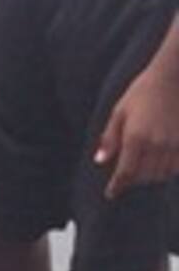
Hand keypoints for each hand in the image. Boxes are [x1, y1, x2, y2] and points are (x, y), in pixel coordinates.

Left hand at [95, 65, 178, 199]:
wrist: (174, 76)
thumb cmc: (142, 92)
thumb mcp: (119, 112)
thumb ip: (109, 139)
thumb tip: (100, 161)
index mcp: (135, 138)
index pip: (125, 172)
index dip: (117, 186)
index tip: (111, 194)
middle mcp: (156, 144)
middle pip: (143, 176)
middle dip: (133, 180)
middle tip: (126, 178)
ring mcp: (173, 142)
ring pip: (161, 174)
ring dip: (150, 177)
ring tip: (142, 172)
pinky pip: (176, 166)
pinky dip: (167, 170)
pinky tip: (160, 165)